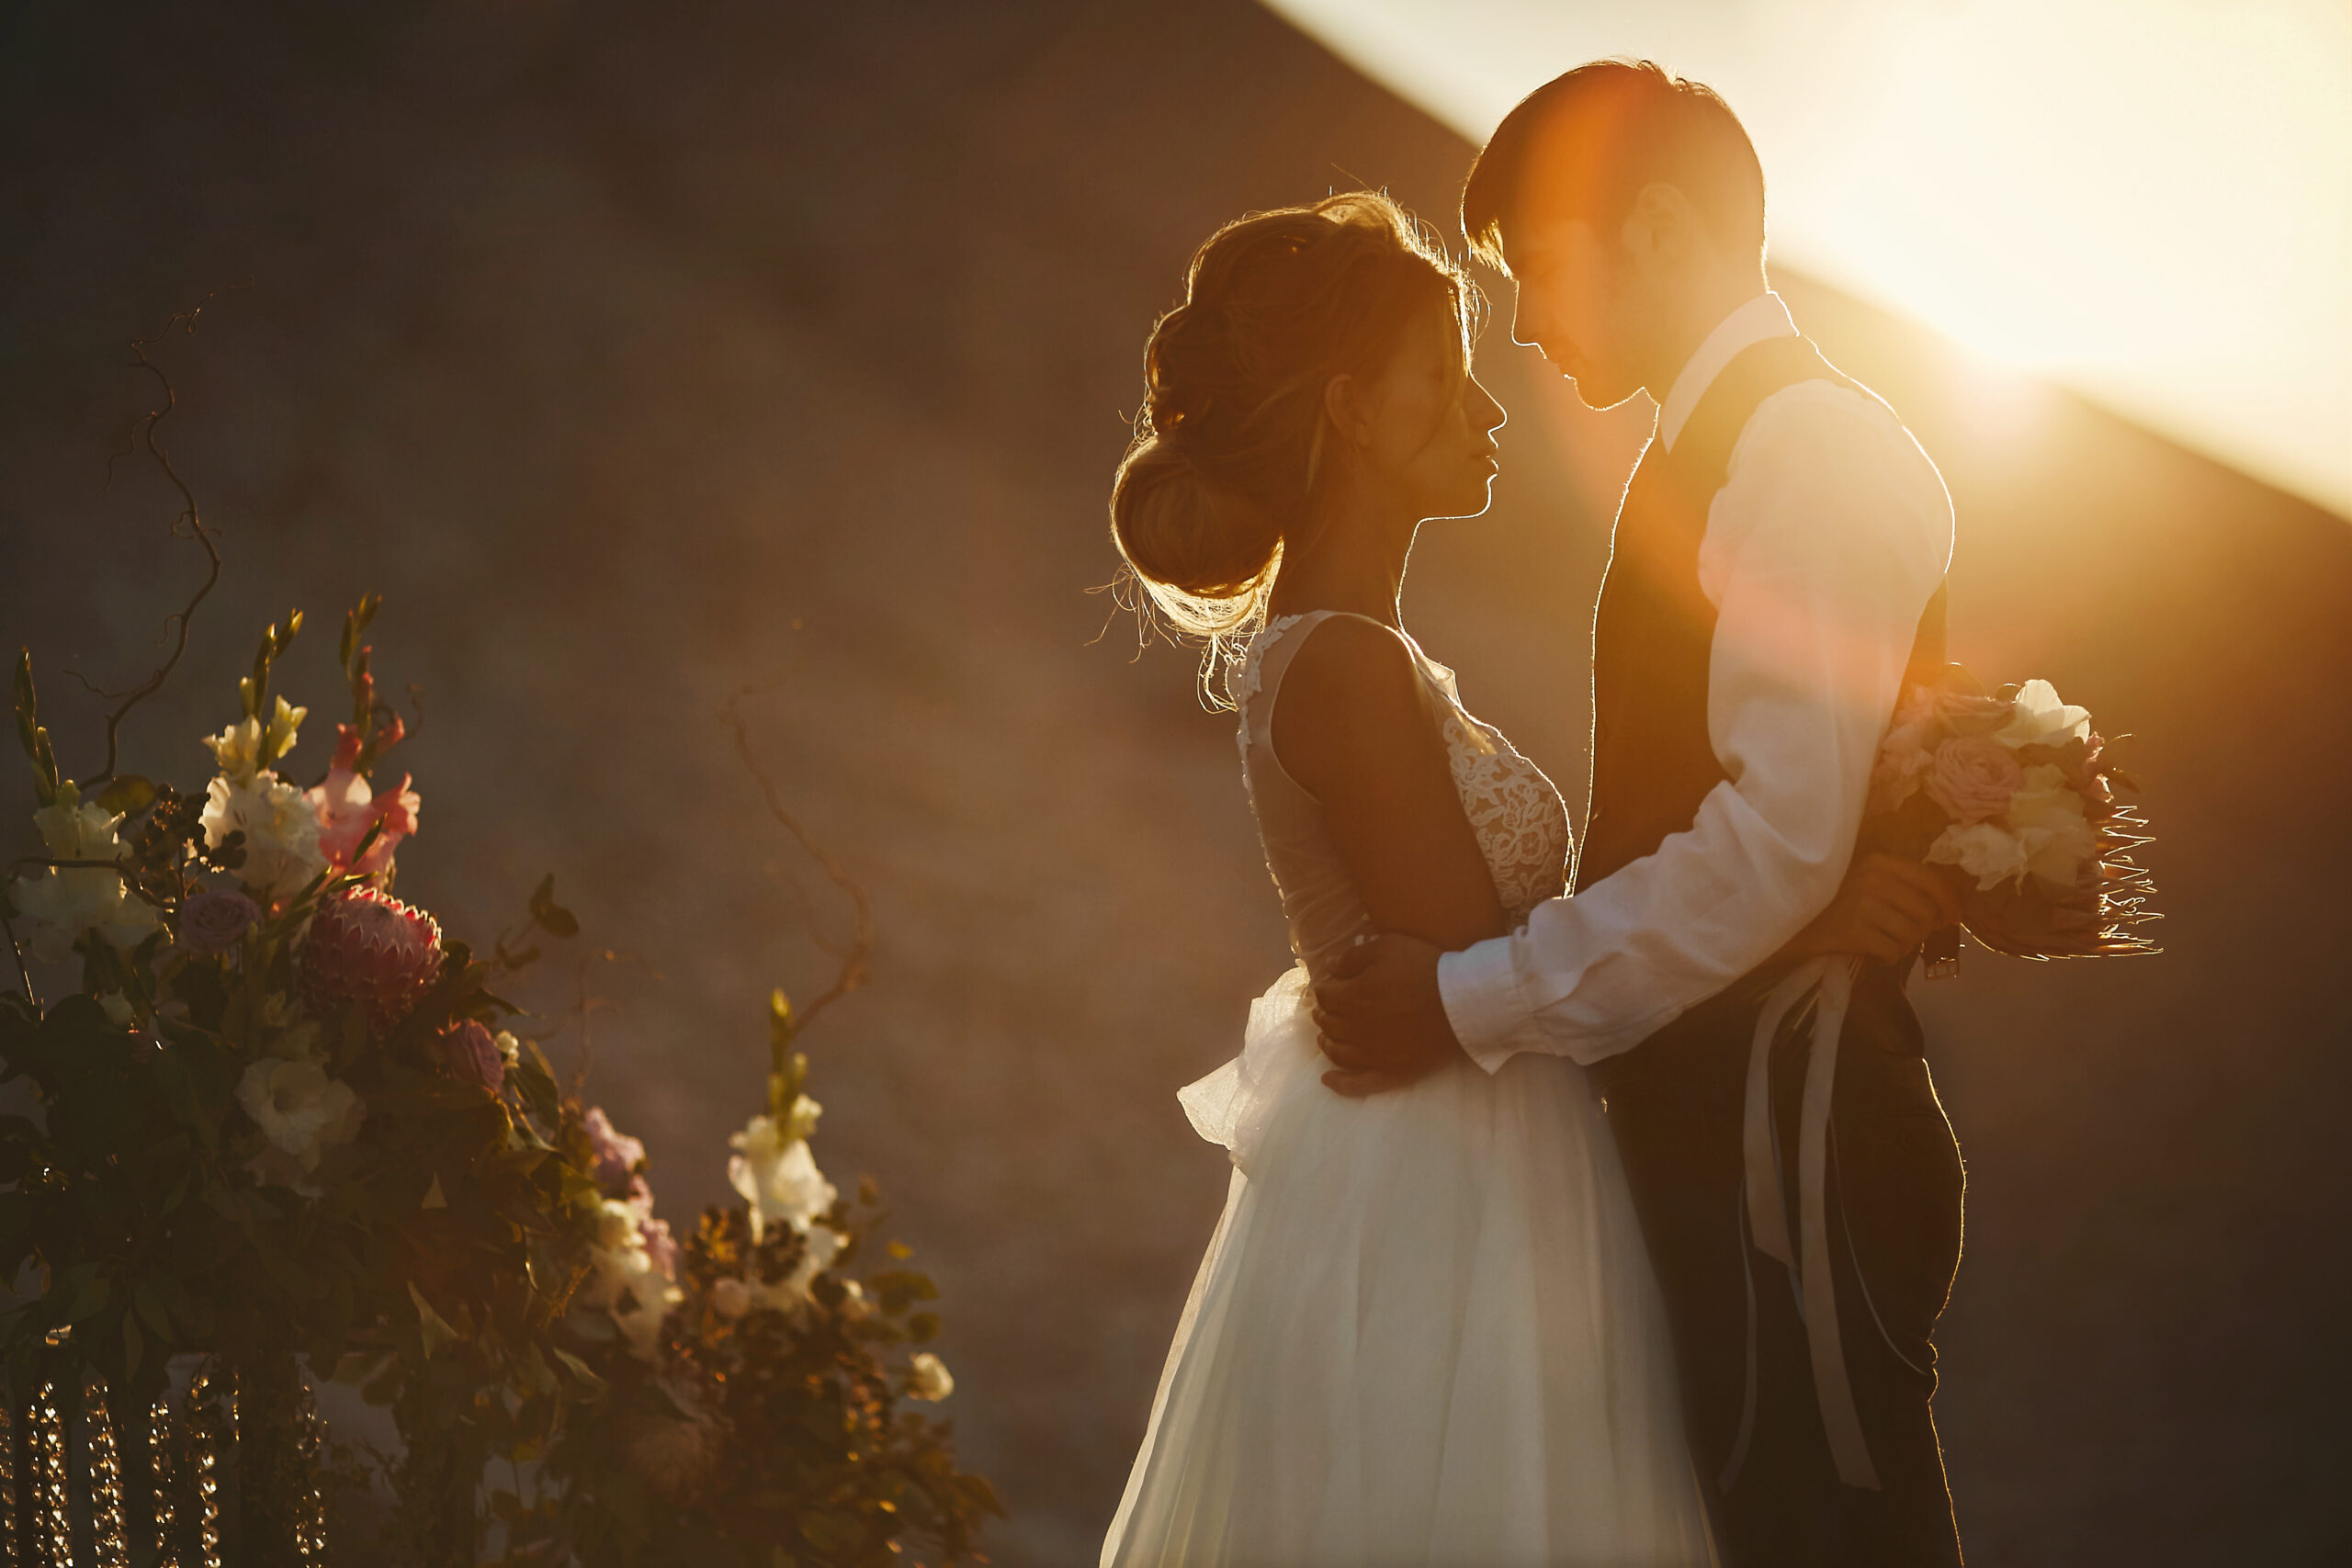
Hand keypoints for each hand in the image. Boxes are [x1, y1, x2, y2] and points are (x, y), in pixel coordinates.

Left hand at [1311, 933, 1464, 1096]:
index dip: (1323, 988)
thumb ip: (1352, 957)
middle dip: (1323, 1012)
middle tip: (1326, 1008)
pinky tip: (1327, 1080)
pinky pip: (1358, 1084)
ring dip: (1326, 1042)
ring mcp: (1373, 1055)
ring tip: (1325, 1036)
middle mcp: (1357, 1028)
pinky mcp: (1391, 1073)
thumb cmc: (1426, 969)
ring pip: (1336, 1052)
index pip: (1325, 995)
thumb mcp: (1388, 947)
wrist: (1463, 1001)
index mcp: (1354, 997)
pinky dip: (1339, 1083)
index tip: (1328, 985)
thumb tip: (1328, 967)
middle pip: (1328, 1022)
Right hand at [1780, 852, 1964, 965]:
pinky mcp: (1853, 931)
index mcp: (1879, 861)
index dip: (1949, 903)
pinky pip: (1894, 951)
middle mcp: (1873, 878)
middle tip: (1914, 937)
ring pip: (1913, 934)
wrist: (1789, 922)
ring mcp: (1863, 904)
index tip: (1952, 918)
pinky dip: (1890, 958)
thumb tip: (1944, 903)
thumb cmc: (1831, 903)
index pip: (1931, 880)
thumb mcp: (1864, 880)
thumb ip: (1898, 882)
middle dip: (1926, 930)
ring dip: (1906, 945)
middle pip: (1927, 911)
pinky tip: (1877, 955)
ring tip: (1889, 944)